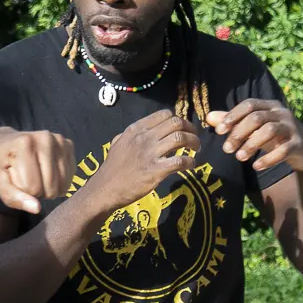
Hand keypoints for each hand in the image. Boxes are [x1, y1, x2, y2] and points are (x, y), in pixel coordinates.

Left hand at [0, 129, 74, 212]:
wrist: (6, 144)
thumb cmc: (1, 166)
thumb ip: (14, 197)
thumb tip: (37, 208)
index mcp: (24, 144)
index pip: (32, 187)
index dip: (23, 192)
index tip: (15, 181)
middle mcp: (45, 138)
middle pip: (50, 186)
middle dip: (38, 191)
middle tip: (25, 180)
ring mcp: (59, 140)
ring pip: (62, 184)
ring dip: (49, 189)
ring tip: (36, 178)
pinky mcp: (68, 144)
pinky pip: (70, 176)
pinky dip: (60, 182)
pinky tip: (48, 174)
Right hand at [83, 111, 200, 212]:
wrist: (105, 189)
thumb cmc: (112, 168)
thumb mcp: (118, 143)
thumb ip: (130, 135)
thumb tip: (142, 132)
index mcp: (136, 129)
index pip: (164, 114)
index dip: (178, 119)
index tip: (183, 128)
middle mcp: (144, 137)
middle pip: (176, 123)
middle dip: (190, 128)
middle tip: (195, 138)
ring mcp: (151, 153)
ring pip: (181, 138)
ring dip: (194, 142)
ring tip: (196, 149)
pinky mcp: (156, 170)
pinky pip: (180, 160)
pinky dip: (190, 162)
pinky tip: (191, 165)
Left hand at [207, 99, 302, 171]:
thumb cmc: (275, 139)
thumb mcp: (254, 130)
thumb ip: (233, 123)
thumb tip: (209, 117)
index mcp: (270, 106)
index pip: (249, 104)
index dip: (233, 116)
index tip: (219, 131)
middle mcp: (282, 113)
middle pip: (257, 117)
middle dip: (239, 133)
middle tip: (226, 149)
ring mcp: (292, 127)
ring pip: (269, 130)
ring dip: (251, 144)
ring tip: (239, 158)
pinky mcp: (299, 144)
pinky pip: (283, 150)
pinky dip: (268, 158)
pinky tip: (256, 166)